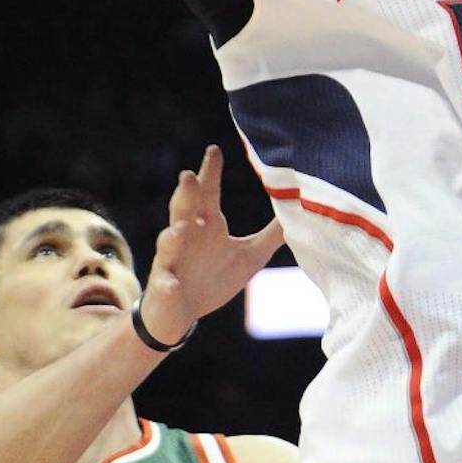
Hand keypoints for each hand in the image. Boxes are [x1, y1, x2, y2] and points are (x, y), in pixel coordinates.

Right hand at [139, 146, 284, 343]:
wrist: (183, 313)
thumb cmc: (213, 278)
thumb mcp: (250, 256)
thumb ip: (271, 235)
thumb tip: (297, 212)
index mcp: (206, 225)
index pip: (208, 193)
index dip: (210, 172)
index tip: (214, 149)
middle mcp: (185, 237)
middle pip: (183, 210)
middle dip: (185, 195)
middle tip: (188, 175)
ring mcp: (171, 261)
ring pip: (168, 244)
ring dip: (172, 237)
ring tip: (179, 230)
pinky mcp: (164, 287)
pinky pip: (164, 285)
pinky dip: (166, 285)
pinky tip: (170, 285)